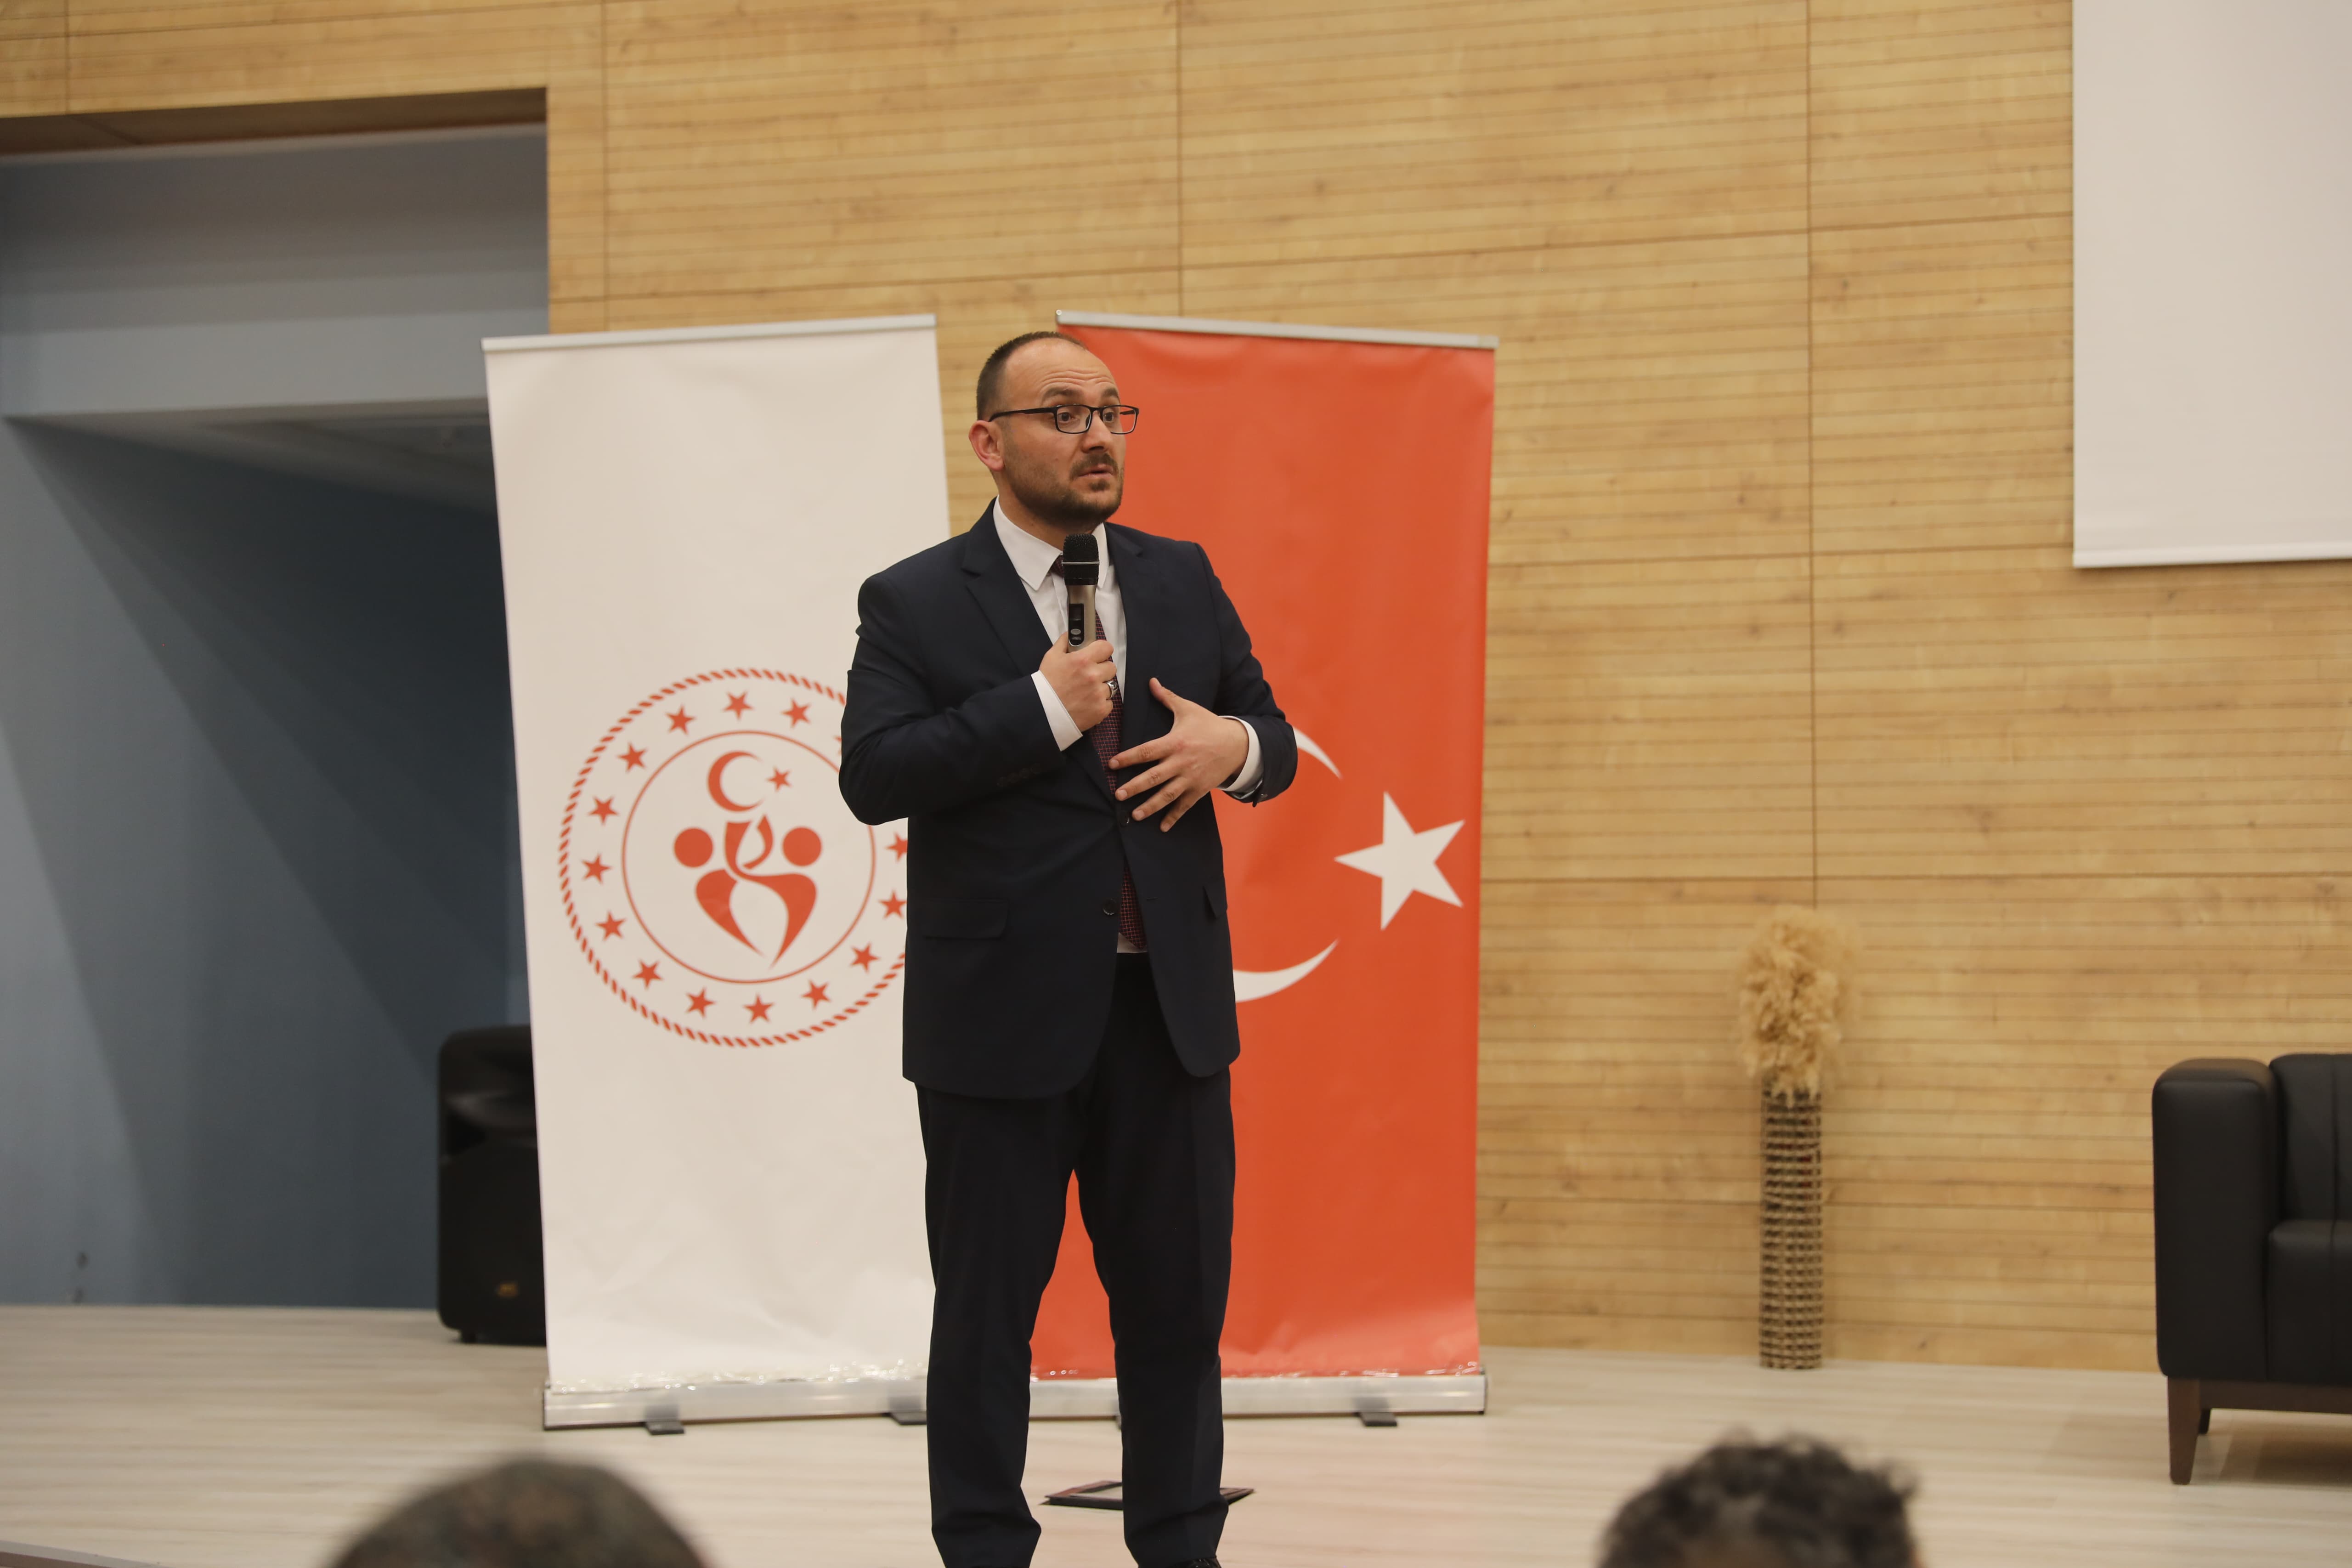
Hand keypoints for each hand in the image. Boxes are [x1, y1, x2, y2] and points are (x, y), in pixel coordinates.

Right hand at [1040, 633, 1116, 732]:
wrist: (1042, 712)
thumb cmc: (1046, 685)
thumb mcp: (1051, 657)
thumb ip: (1064, 643)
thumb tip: (1071, 634)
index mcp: (1083, 660)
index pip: (1106, 647)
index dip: (1101, 651)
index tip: (1098, 655)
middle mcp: (1093, 676)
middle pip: (1111, 667)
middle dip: (1101, 670)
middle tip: (1088, 675)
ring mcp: (1098, 694)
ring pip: (1110, 685)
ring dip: (1101, 687)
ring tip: (1085, 691)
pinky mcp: (1101, 709)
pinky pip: (1109, 703)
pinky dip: (1100, 703)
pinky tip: (1087, 703)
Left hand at [1111, 678, 1250, 830]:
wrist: (1237, 744)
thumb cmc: (1209, 725)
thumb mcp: (1188, 709)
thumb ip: (1167, 698)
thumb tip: (1151, 681)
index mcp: (1175, 742)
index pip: (1147, 751)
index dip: (1128, 758)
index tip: (1112, 764)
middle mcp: (1181, 762)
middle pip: (1154, 777)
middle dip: (1135, 787)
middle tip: (1118, 795)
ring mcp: (1190, 778)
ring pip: (1167, 795)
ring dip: (1150, 806)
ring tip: (1135, 815)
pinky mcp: (1199, 789)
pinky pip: (1185, 805)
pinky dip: (1174, 817)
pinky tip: (1162, 827)